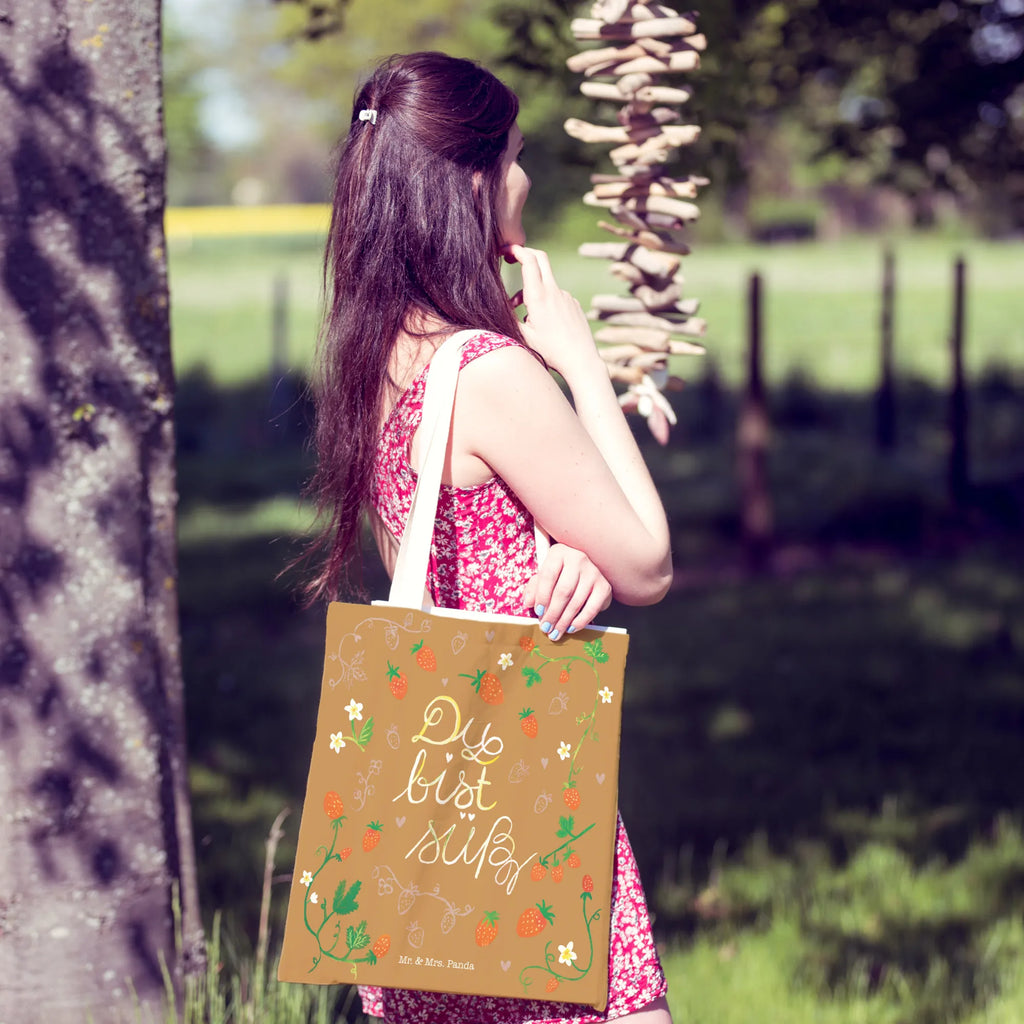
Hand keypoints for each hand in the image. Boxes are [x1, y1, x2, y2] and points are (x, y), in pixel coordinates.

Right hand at [503, 244, 601, 379]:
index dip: (516, 250)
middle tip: (512, 258)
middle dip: (525, 254)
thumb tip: (497, 309)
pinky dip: (545, 302)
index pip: (529, 261)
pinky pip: (556, 296)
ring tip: (524, 314)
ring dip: (532, 290)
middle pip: (541, 258)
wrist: (582, 361)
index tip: (506, 250)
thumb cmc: (551, 352)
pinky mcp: (574, 304)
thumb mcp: (524, 337)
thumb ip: (509, 319)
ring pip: (546, 283)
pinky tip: (545, 323)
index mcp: (539, 296)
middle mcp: (554, 292)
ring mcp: (567, 296)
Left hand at [522, 543, 612, 640]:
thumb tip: (528, 603)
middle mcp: (578, 559)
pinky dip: (580, 621)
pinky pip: (592, 608)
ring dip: (564, 621)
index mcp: (559, 553)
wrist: (586, 572)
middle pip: (563, 591)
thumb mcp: (544, 576)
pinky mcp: (604, 586)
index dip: (541, 596)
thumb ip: (534, 588)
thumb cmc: (560, 574)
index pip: (548, 575)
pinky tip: (571, 628)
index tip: (538, 612)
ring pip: (576, 602)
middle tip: (545, 628)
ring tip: (555, 632)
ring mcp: (593, 572)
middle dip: (553, 613)